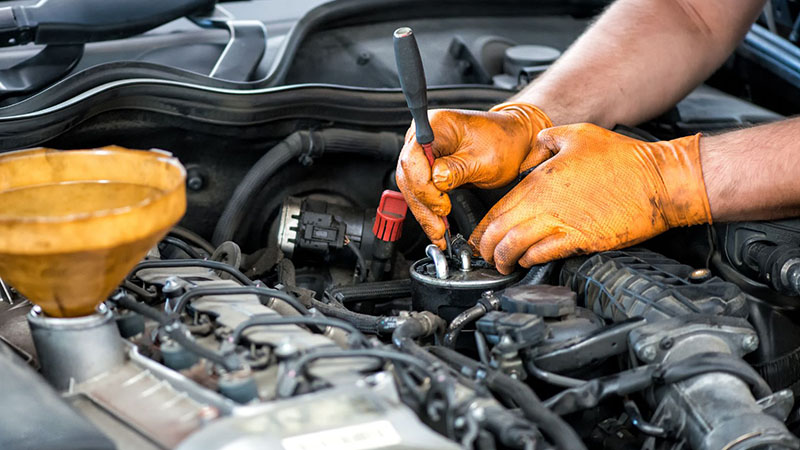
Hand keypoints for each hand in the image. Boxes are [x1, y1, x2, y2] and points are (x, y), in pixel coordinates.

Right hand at [395, 102, 551, 248]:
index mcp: (436, 125)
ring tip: (438, 232)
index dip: (424, 187)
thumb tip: (436, 181)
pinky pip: (420, 190)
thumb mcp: (485, 159)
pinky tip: (436, 224)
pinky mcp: (428, 167)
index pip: (413, 159)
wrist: (514, 142)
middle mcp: (424, 136)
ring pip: (411, 187)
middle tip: (438, 228)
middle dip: (423, 205)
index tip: (442, 205)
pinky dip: (428, 209)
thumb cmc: (503, 142)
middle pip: (408, 175)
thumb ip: (457, 169)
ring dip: (424, 212)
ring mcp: (424, 152)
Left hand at [469, 123, 712, 273]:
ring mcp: (563, 223)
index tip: (478, 236)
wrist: (660, 181)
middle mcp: (546, 203)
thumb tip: (532, 150)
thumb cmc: (623, 158)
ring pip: (517, 247)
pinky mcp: (582, 240)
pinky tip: (528, 261)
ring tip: (502, 264)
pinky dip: (530, 260)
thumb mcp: (577, 134)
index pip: (498, 208)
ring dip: (504, 259)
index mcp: (540, 180)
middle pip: (500, 231)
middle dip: (486, 248)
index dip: (483, 227)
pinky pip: (545, 254)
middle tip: (484, 255)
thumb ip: (546, 141)